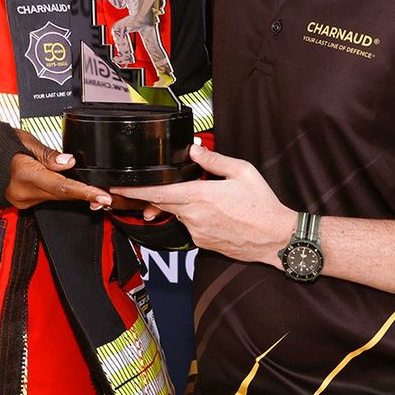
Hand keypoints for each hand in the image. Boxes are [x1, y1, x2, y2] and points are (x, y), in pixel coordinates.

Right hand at [4, 129, 112, 210]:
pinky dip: (63, 194)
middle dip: (85, 195)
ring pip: (57, 198)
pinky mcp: (23, 202)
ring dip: (75, 195)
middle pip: (62, 195)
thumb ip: (48, 154)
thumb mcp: (24, 141)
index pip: (61, 186)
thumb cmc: (1, 146)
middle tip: (106, 196)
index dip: (84, 192)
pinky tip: (76, 192)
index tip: (102, 197)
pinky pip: (48, 198)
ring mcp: (23, 200)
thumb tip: (70, 161)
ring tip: (96, 194)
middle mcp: (24, 192)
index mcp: (25, 175)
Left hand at [113, 144, 294, 263]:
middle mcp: (194, 217)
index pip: (159, 192)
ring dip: (179, 205)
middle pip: (162, 203)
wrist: (277, 239)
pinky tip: (213, 212)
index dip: (135, 190)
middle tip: (144, 188)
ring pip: (177, 214)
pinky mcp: (203, 244)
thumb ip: (213, 160)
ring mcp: (197, 232)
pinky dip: (192, 216)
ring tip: (204, 198)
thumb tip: (193, 150)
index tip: (117, 187)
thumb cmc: (262, 205)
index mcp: (200, 196)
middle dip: (152, 195)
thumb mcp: (242, 172)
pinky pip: (190, 226)